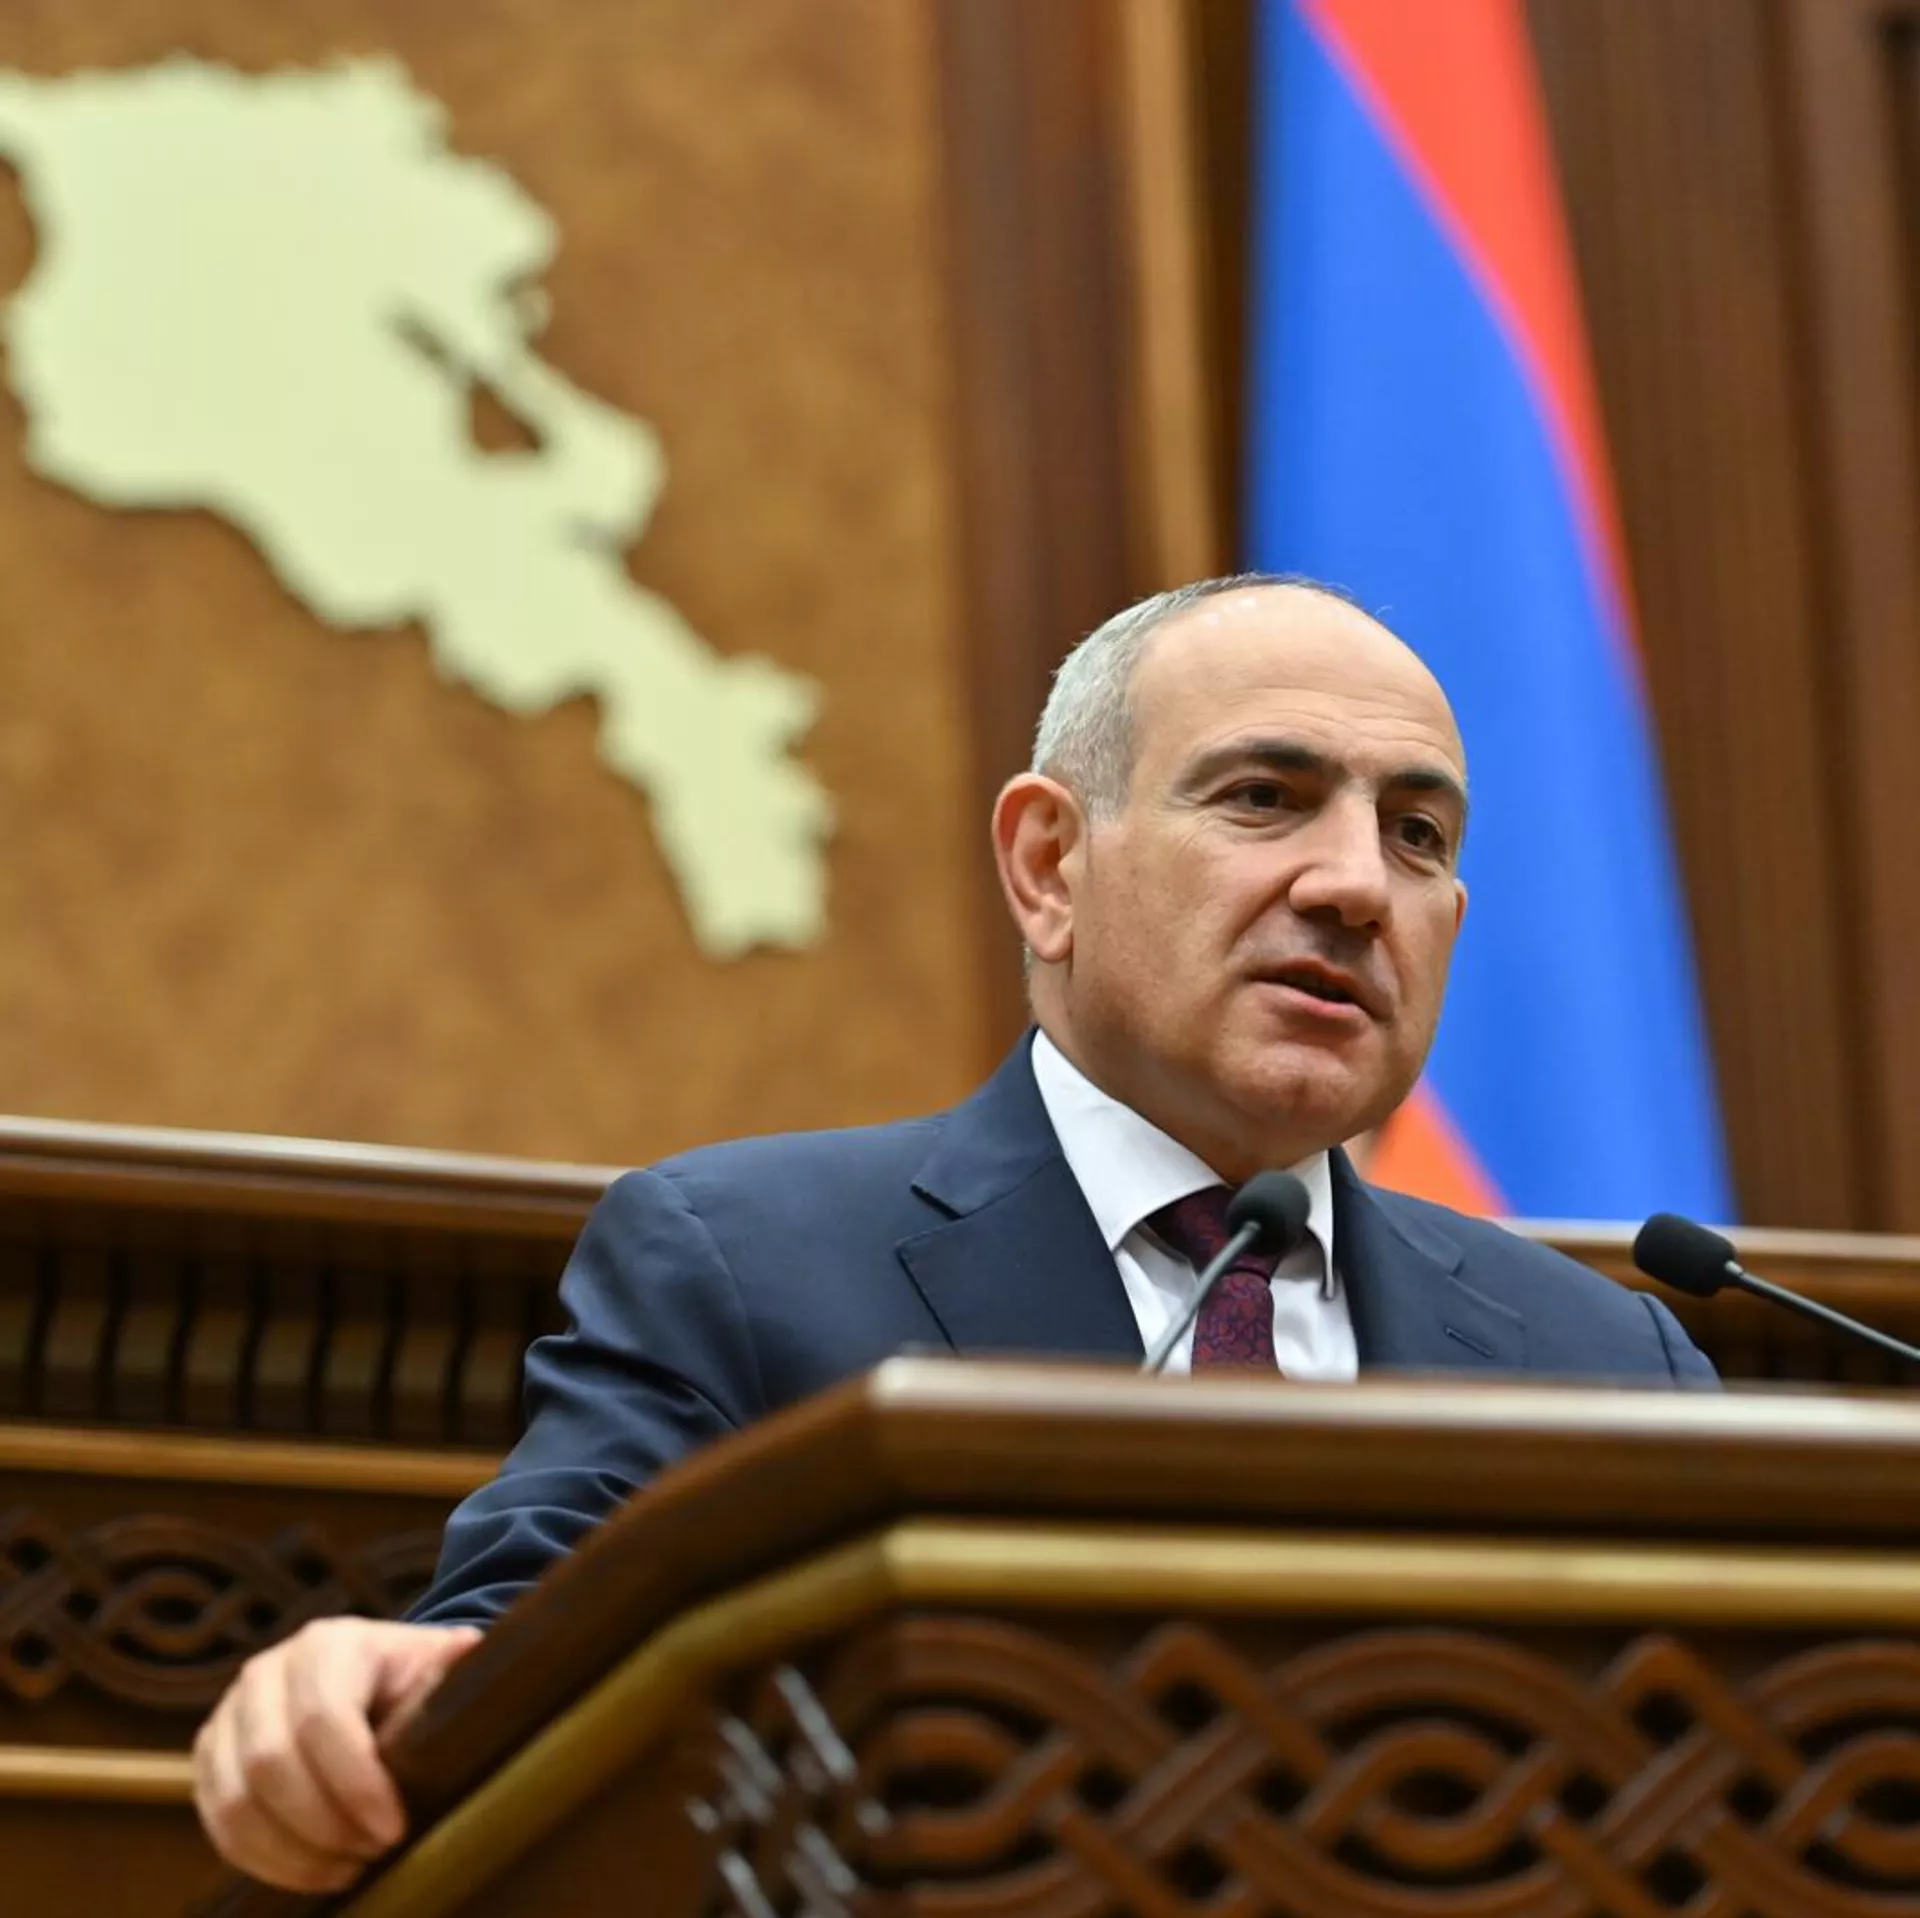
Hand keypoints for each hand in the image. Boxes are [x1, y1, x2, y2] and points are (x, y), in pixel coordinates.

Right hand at [193, 1617, 482, 1891]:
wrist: (369, 1677)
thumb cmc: (410, 1678)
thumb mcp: (436, 1663)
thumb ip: (451, 1664)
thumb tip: (467, 1651)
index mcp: (328, 1644)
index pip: (323, 1718)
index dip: (355, 1784)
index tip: (393, 1830)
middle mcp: (267, 1671)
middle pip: (272, 1763)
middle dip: (324, 1823)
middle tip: (374, 1852)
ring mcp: (230, 1713)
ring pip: (236, 1800)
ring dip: (293, 1850)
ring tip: (349, 1867)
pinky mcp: (210, 1756)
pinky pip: (218, 1821)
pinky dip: (264, 1859)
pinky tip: (314, 1872)